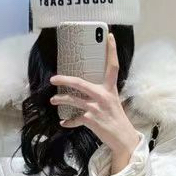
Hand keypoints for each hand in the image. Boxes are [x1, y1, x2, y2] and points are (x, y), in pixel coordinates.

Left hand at [51, 32, 141, 170]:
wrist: (123, 139)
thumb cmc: (117, 120)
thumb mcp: (113, 102)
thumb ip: (102, 94)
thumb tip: (87, 90)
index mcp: (110, 89)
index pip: (112, 66)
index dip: (111, 51)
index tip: (109, 36)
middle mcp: (103, 96)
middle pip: (80, 83)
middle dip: (65, 80)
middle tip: (53, 79)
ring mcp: (96, 108)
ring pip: (73, 100)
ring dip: (61, 100)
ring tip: (53, 100)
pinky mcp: (91, 120)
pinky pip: (75, 119)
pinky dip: (68, 122)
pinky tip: (64, 123)